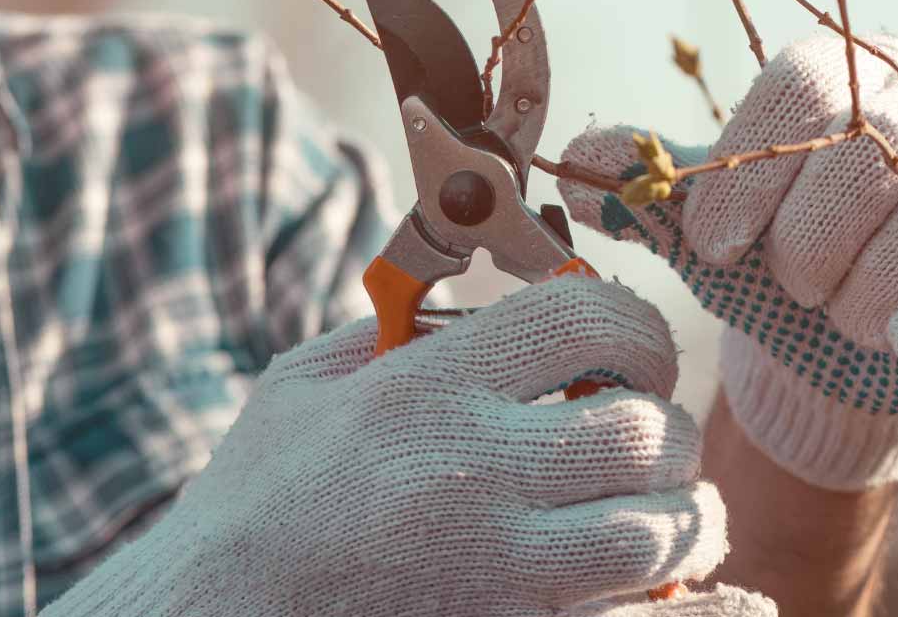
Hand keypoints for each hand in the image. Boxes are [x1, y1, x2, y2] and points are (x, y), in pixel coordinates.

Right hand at [44, 278, 773, 616]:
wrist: (213, 614)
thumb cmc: (256, 496)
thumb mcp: (306, 382)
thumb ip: (401, 333)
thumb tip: (497, 311)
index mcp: (426, 387)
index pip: (585, 318)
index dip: (638, 324)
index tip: (636, 351)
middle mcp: (470, 467)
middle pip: (646, 430)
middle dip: (669, 428)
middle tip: (650, 438)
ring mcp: (493, 564)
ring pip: (658, 532)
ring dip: (683, 516)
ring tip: (666, 512)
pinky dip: (684, 603)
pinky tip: (679, 589)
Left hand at [557, 33, 897, 489]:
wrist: (836, 341)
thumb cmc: (769, 260)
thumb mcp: (705, 223)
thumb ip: (648, 188)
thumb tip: (575, 160)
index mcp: (844, 76)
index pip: (802, 89)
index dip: (745, 174)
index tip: (711, 243)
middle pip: (864, 157)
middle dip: (803, 245)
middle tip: (787, 282)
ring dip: (860, 295)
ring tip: (837, 312)